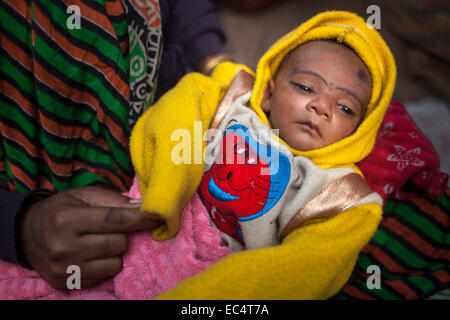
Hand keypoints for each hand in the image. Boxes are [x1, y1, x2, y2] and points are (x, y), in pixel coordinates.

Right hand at [18, 186, 159, 289]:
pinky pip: (103, 277)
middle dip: (123, 235)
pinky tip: (92, 255)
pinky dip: (105, 265)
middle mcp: (64, 247)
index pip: (115, 220)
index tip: (159, 217)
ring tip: (101, 242)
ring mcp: (64, 269)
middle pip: (118, 244)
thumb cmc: (61, 209)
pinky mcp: (66, 284)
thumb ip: (115, 201)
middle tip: (114, 229)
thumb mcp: (84, 196)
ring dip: (116, 253)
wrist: (28, 234)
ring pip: (114, 264)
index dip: (141, 218)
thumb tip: (144, 207)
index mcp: (67, 219)